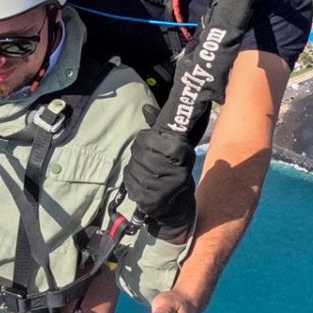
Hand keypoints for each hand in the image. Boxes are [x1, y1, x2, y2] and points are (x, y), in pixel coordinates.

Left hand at [123, 124, 196, 238]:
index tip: (151, 144)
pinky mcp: (154, 200)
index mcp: (181, 151)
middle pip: (138, 154)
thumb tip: (146, 108)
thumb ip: (159, 127)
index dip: (144, 141)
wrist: (178, 205)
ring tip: (145, 173)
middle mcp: (176, 169)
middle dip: (138, 156)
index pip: (147, 138)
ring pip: (133, 170)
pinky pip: (131, 186)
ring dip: (134, 170)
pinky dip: (131, 184)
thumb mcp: (172, 145)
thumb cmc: (173, 168)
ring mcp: (165, 187)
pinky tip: (141, 184)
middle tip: (146, 160)